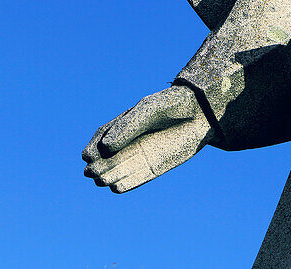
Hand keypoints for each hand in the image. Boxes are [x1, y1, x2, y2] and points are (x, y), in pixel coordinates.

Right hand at [82, 84, 212, 192]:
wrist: (199, 112)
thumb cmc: (172, 105)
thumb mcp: (148, 111)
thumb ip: (128, 127)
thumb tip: (105, 148)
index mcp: (121, 128)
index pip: (97, 144)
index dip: (91, 152)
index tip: (91, 156)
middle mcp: (127, 145)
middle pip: (101, 163)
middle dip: (96, 168)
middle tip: (97, 170)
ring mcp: (140, 157)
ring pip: (114, 174)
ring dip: (108, 178)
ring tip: (106, 178)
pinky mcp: (153, 169)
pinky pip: (133, 181)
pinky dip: (124, 185)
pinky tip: (118, 185)